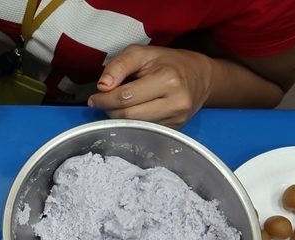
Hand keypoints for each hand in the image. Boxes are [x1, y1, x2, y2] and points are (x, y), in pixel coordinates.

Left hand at [87, 45, 213, 127]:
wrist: (200, 76)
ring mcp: (177, 118)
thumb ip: (119, 66)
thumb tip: (102, 86)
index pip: (126, 97)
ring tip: (117, 105)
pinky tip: (131, 112)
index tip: (94, 98)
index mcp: (168, 79)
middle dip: (110, 109)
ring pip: (135, 126)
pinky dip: (132, 123)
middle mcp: (175, 102)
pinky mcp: (175, 129)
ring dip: (119, 118)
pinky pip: (145, 131)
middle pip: (129, 115)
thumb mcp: (143, 53)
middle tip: (102, 102)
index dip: (104, 99)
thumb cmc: (168, 62)